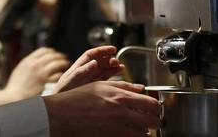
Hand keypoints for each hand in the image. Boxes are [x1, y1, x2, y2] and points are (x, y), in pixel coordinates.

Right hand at [5, 47, 69, 98]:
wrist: (14, 96)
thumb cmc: (16, 86)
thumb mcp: (20, 69)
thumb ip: (29, 63)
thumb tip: (38, 60)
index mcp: (28, 60)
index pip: (43, 50)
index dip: (51, 51)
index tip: (54, 53)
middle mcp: (35, 64)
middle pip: (51, 55)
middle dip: (59, 55)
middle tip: (64, 57)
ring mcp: (40, 73)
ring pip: (56, 63)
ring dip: (63, 63)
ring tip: (66, 64)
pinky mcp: (44, 82)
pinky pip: (56, 75)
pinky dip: (60, 74)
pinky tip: (62, 75)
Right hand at [44, 80, 160, 136]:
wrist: (60, 116)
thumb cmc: (76, 100)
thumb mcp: (99, 86)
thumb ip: (122, 85)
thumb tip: (139, 88)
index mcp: (120, 97)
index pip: (151, 104)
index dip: (157, 107)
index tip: (155, 108)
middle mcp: (121, 114)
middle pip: (153, 121)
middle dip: (155, 121)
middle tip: (151, 120)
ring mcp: (117, 129)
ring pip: (144, 135)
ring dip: (145, 132)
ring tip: (141, 129)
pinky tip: (129, 134)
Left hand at [53, 45, 122, 93]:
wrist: (61, 109)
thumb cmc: (62, 94)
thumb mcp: (71, 81)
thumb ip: (82, 72)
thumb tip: (94, 62)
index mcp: (78, 67)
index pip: (91, 55)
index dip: (102, 50)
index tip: (112, 49)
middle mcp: (85, 72)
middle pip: (99, 61)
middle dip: (109, 59)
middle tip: (116, 61)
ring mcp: (91, 80)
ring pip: (104, 69)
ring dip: (112, 66)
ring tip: (120, 66)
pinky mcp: (95, 88)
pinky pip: (106, 78)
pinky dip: (113, 74)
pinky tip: (119, 72)